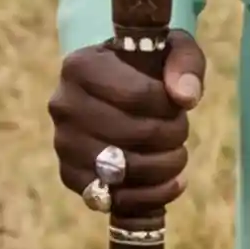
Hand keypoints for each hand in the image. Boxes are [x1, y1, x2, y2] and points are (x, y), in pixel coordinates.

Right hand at [51, 29, 206, 217]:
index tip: (178, 103)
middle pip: (135, 133)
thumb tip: (186, 97)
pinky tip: (171, 181)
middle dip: (173, 134)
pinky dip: (151, 195)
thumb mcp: (171, 49)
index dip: (169, 105)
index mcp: (81, 66)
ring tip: (176, 153)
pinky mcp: (70, 176)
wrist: (112, 93)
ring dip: (166, 165)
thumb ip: (184, 63)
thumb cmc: (145, 69)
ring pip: (127, 170)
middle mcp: (64, 105)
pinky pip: (116, 199)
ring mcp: (63, 143)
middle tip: (179, 128)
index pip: (138, 94)